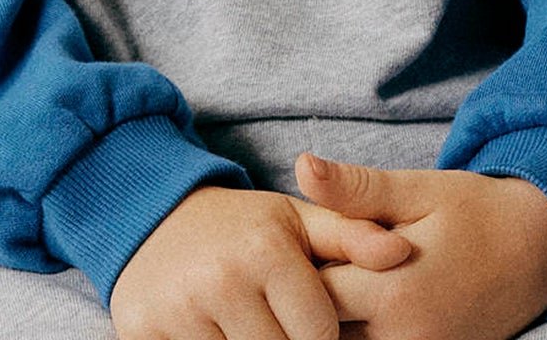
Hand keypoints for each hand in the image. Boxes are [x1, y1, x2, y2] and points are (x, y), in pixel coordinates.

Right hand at [110, 184, 412, 339]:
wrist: (154, 219)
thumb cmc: (242, 229)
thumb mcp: (297, 222)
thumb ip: (353, 237)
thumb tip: (404, 253)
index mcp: (266, 249)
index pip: (320, 336)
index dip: (322, 337)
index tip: (311, 321)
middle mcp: (221, 278)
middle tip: (275, 320)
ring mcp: (179, 311)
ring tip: (248, 325)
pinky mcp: (142, 333)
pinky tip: (221, 333)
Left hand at [295, 154, 546, 339]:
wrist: (540, 250)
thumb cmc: (476, 212)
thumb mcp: (417, 189)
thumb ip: (356, 188)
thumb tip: (301, 166)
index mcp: (397, 292)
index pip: (316, 292)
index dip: (300, 265)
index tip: (301, 240)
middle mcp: (405, 337)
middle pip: (325, 328)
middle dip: (313, 294)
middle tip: (317, 258)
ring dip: (335, 316)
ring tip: (340, 276)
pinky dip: (360, 329)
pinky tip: (364, 299)